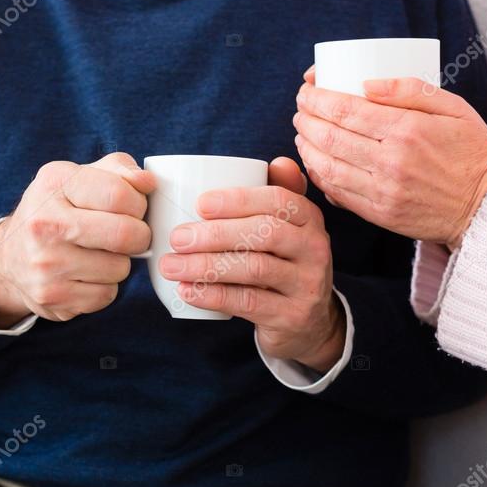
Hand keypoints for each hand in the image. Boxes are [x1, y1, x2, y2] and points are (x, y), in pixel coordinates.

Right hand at [0, 152, 154, 324]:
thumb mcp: (79, 178)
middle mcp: (45, 223)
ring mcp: (46, 263)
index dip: (139, 203)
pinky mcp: (52, 295)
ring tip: (99, 254)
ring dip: (119, 263)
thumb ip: (118, 171)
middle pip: (126, 234)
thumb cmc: (56, 212)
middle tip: (128, 236)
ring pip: (120, 268)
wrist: (10, 256)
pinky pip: (106, 295)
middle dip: (139, 236)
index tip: (132, 208)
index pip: (120, 194)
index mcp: (55, 184)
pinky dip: (105, 286)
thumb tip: (147, 181)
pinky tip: (87, 274)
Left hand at [160, 157, 345, 372]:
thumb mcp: (289, 230)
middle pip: (265, 233)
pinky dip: (213, 296)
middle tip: (177, 238)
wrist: (308, 323)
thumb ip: (278, 196)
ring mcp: (307, 284)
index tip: (199, 204)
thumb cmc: (284, 264)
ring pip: (255, 269)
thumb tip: (278, 163)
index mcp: (310, 219)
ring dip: (206, 266)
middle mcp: (315, 249)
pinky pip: (249, 303)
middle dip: (215, 234)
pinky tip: (187, 291)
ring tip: (171, 266)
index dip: (238, 200)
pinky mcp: (293, 316)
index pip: (277, 200)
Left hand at [294, 69, 486, 248]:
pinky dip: (319, 176)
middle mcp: (390, 161)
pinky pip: (337, 193)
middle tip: (301, 109)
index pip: (346, 110)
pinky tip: (314, 162)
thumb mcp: (453, 107)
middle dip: (306, 119)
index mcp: (407, 130)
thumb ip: (410, 90)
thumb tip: (365, 83)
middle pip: (330, 137)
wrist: (486, 206)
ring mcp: (382, 190)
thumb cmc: (471, 152)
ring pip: (327, 166)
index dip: (317, 99)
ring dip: (306, 147)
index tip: (307, 91)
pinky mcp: (379, 214)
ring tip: (301, 133)